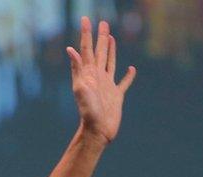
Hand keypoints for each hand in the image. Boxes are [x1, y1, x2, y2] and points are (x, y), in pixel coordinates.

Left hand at [66, 16, 136, 143]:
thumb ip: (77, 70)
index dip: (86, 34)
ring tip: (111, 37)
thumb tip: (70, 50)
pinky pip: (123, 83)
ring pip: (110, 62)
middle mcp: (97, 77)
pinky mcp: (116, 96)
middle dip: (99, 37)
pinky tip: (131, 69)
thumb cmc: (88, 113)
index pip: (86, 49)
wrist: (97, 132)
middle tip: (102, 22)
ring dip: (111, 49)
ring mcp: (107, 86)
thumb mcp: (81, 90)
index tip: (86, 19)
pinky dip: (128, 76)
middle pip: (99, 52)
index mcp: (88, 74)